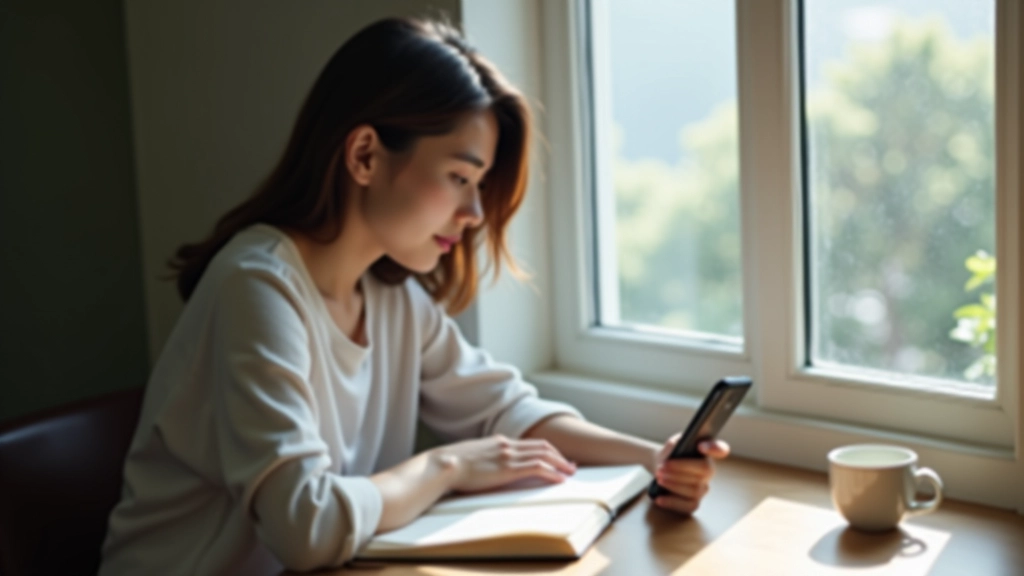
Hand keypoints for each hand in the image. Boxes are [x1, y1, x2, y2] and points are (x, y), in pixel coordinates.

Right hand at [431, 434, 576, 492]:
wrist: (443, 464)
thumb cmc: (450, 465)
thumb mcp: (471, 457)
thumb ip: (483, 459)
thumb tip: (484, 468)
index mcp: (498, 441)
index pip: (529, 443)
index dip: (546, 450)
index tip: (556, 458)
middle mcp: (506, 445)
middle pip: (541, 446)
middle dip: (559, 455)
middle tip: (570, 465)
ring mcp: (508, 455)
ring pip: (544, 455)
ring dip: (560, 463)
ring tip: (571, 472)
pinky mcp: (507, 468)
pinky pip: (537, 467)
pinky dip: (552, 472)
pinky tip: (560, 479)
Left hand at [650, 434, 729, 514]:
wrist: (661, 467)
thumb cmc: (670, 453)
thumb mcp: (673, 443)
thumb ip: (678, 443)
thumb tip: (678, 449)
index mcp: (707, 452)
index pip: (720, 449)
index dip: (715, 448)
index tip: (701, 446)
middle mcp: (709, 471)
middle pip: (703, 471)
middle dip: (680, 469)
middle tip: (662, 468)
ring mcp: (703, 488)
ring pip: (695, 490)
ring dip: (674, 485)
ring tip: (659, 479)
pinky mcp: (694, 502)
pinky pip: (688, 506)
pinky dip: (672, 502)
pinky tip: (660, 499)